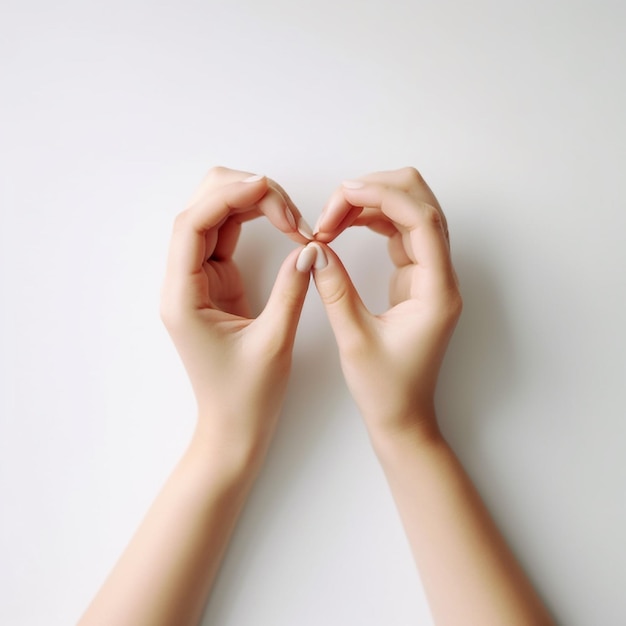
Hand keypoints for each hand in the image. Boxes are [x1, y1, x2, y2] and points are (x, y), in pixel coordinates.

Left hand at [160, 166, 313, 465]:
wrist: (233, 428)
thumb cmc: (247, 397)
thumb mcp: (275, 343)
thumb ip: (291, 290)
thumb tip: (309, 248)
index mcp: (183, 297)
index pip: (193, 225)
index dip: (228, 196)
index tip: (268, 188)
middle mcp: (183, 281)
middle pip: (201, 209)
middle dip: (243, 194)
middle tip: (290, 211)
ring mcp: (198, 279)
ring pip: (215, 216)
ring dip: (251, 204)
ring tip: (292, 218)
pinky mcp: (216, 281)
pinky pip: (229, 235)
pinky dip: (255, 221)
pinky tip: (283, 225)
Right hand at [312, 167, 461, 441]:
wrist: (403, 416)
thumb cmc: (386, 389)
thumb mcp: (354, 339)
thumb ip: (335, 289)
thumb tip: (314, 250)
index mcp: (436, 291)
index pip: (421, 220)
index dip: (383, 195)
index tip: (342, 192)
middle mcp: (441, 276)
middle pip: (422, 203)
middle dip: (377, 192)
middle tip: (332, 208)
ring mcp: (430, 275)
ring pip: (409, 212)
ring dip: (371, 204)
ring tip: (330, 219)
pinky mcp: (416, 278)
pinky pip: (398, 231)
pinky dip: (371, 221)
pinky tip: (344, 227)